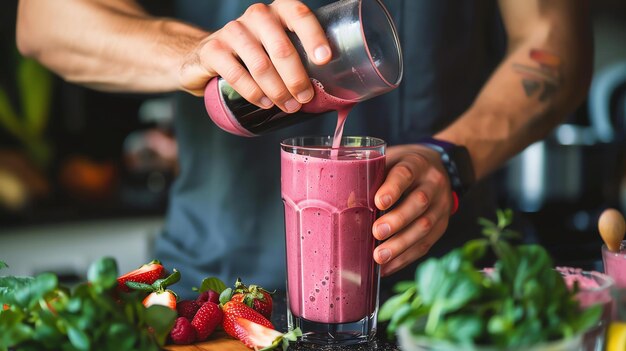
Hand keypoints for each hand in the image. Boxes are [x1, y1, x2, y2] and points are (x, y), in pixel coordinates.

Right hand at [178, 0, 330, 112]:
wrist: (209, 54)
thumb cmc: (257, 53)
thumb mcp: (280, 47)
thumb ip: (301, 58)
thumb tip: (332, 91)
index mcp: (279, 11)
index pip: (299, 15)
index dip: (314, 37)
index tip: (325, 60)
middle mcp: (257, 16)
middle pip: (282, 48)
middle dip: (297, 78)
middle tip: (305, 98)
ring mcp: (233, 31)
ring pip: (261, 65)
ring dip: (278, 91)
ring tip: (289, 106)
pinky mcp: (213, 49)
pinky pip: (236, 74)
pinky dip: (254, 93)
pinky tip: (265, 103)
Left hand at [372, 144, 455, 275]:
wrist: (436, 169)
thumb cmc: (401, 168)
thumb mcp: (389, 162)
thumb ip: (370, 177)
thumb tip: (345, 202)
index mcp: (416, 164)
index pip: (406, 174)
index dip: (393, 189)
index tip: (378, 203)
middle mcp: (433, 183)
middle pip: (419, 202)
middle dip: (397, 220)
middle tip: (377, 232)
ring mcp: (441, 205)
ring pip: (425, 226)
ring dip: (401, 244)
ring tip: (379, 256)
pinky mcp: (442, 225)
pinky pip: (426, 244)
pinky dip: (405, 258)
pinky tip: (387, 267)